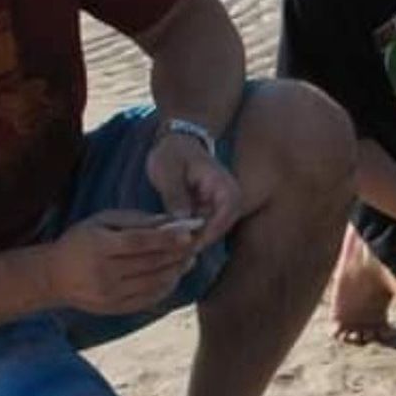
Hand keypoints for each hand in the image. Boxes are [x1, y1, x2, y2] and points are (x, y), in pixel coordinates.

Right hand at [46, 209, 197, 313]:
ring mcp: (110, 295)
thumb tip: (169, 222)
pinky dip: (166, 287)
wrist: (53, 277)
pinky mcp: (114, 308)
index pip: (139, 243)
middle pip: (150, 264)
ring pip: (153, 283)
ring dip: (176, 271)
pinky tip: (175, 275)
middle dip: (178, 254)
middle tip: (197, 244)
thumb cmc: (80, 241)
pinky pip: (148, 299)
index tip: (188, 234)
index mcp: (99, 247)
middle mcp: (104, 274)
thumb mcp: (101, 221)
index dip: (166, 239)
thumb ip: (135, 220)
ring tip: (190, 258)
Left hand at [145, 132, 242, 247]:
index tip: (184, 245)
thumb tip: (182, 223)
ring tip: (168, 250)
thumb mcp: (169, 171)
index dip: (206, 234)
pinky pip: (201, 230)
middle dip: (197, 242)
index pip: (224, 216)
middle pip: (219, 229)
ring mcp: (218, 207)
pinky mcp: (208, 212)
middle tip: (172, 253)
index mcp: (224, 186)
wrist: (176, 142)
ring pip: (210, 233)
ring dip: (191, 242)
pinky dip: (187, 236)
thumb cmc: (173, 152)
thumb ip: (175, 196)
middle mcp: (228, 199)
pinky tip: (169, 242)